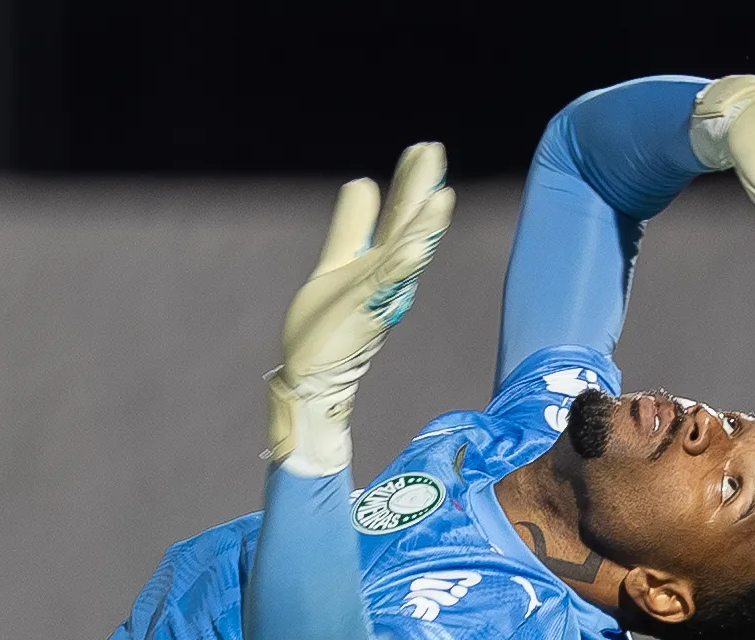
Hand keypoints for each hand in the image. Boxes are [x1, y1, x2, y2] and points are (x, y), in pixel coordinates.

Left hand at [267, 142, 455, 475]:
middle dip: (421, 191)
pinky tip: (416, 249)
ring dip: (425, 229)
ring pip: (408, 257)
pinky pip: (388, 287)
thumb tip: (364, 182)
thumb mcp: (336, 263)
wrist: (312, 376)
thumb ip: (352, 227)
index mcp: (382, 262)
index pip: (401, 216)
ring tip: (442, 198)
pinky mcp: (365, 313)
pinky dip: (404, 268)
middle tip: (432, 151)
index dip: (411, 183)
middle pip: (410, 228)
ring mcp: (380, 296)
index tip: (424, 148)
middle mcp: (389, 278)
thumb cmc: (325, 325)